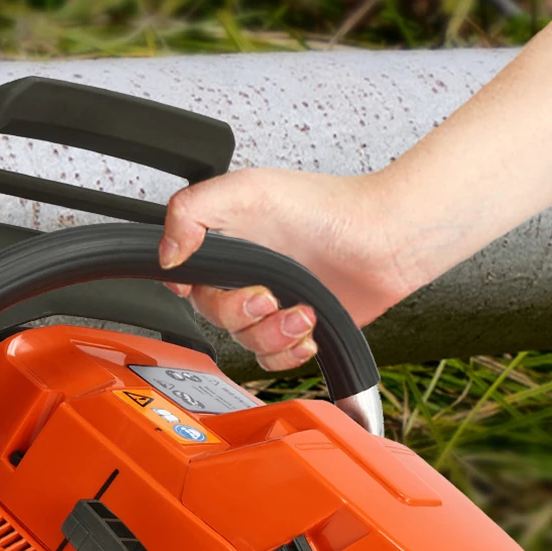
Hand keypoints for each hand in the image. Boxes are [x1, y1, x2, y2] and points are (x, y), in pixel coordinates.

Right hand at [157, 167, 420, 370]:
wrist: (385, 238)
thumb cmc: (327, 208)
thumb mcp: (245, 190)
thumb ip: (189, 212)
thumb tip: (166, 255)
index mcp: (225, 242)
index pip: (183, 276)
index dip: (188, 287)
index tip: (204, 286)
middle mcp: (244, 273)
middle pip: (212, 316)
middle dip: (238, 313)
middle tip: (267, 296)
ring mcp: (272, 303)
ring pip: (243, 342)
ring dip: (271, 334)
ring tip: (301, 313)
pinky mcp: (298, 328)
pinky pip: (273, 361)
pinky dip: (288, 354)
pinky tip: (307, 331)